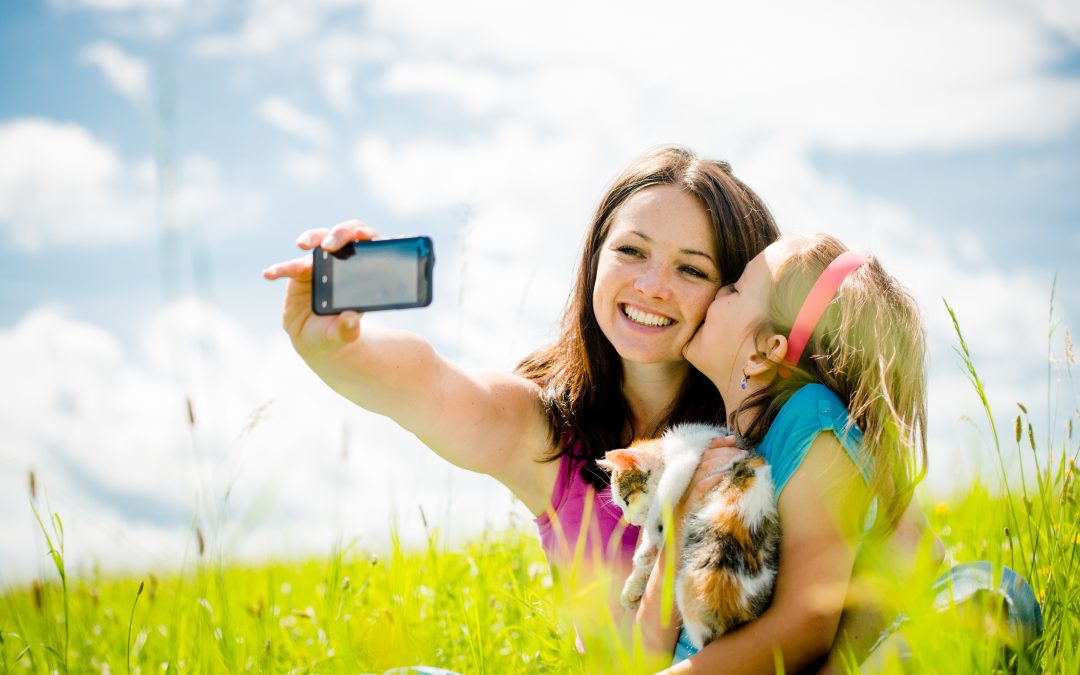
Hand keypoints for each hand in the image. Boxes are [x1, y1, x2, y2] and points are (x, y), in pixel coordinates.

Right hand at [262, 220, 377, 355]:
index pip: (370, 246)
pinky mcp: (300, 271)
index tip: (362, 235)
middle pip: (343, 235)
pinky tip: (270, 274)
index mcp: (361, 274)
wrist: (314, 340)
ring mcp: (321, 264)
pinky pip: (290, 266)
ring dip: (312, 238)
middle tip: (328, 246)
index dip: (367, 235)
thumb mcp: (341, 336)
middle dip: (338, 234)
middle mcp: (342, 264)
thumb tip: (351, 318)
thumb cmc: (334, 334)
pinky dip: (280, 268)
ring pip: (318, 240)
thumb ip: (347, 329)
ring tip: (303, 245)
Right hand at [675, 436, 745, 520]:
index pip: (699, 452)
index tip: (733, 439)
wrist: (675, 546)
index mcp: (682, 475)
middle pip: (702, 457)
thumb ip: (710, 482)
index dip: (715, 443)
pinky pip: (700, 487)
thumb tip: (730, 469)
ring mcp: (682, 492)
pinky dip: (713, 479)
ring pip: (702, 468)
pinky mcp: (686, 506)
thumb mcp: (700, 499)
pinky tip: (726, 475)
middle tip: (742, 452)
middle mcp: (680, 481)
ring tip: (739, 459)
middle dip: (724, 451)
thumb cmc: (692, 523)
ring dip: (723, 461)